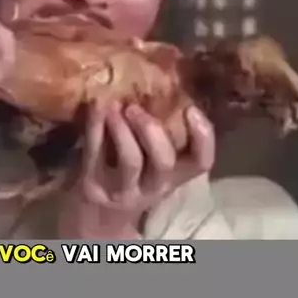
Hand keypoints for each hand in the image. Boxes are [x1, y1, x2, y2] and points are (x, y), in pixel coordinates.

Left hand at [59, 101, 214, 238]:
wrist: (93, 217)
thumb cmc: (128, 176)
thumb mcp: (151, 162)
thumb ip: (160, 133)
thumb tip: (163, 80)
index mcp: (174, 176)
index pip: (201, 162)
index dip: (203, 137)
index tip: (192, 110)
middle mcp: (154, 187)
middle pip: (164, 162)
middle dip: (153, 131)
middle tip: (136, 107)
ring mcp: (123, 190)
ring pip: (131, 161)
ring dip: (123, 129)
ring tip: (114, 105)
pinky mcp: (93, 186)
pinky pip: (96, 155)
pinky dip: (95, 128)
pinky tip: (96, 108)